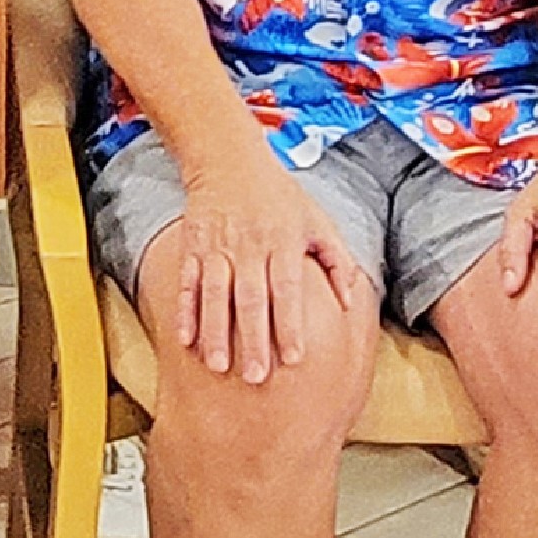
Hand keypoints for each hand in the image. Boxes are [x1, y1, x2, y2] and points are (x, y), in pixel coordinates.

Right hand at [138, 149, 361, 383]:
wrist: (228, 159)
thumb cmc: (280, 196)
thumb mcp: (317, 220)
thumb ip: (338, 260)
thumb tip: (351, 301)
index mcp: (283, 241)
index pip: (288, 289)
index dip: (290, 324)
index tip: (295, 358)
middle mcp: (250, 245)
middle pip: (251, 298)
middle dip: (252, 339)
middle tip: (256, 378)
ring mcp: (218, 246)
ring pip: (216, 294)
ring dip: (215, 331)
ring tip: (218, 367)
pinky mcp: (193, 246)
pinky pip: (187, 282)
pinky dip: (185, 311)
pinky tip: (185, 339)